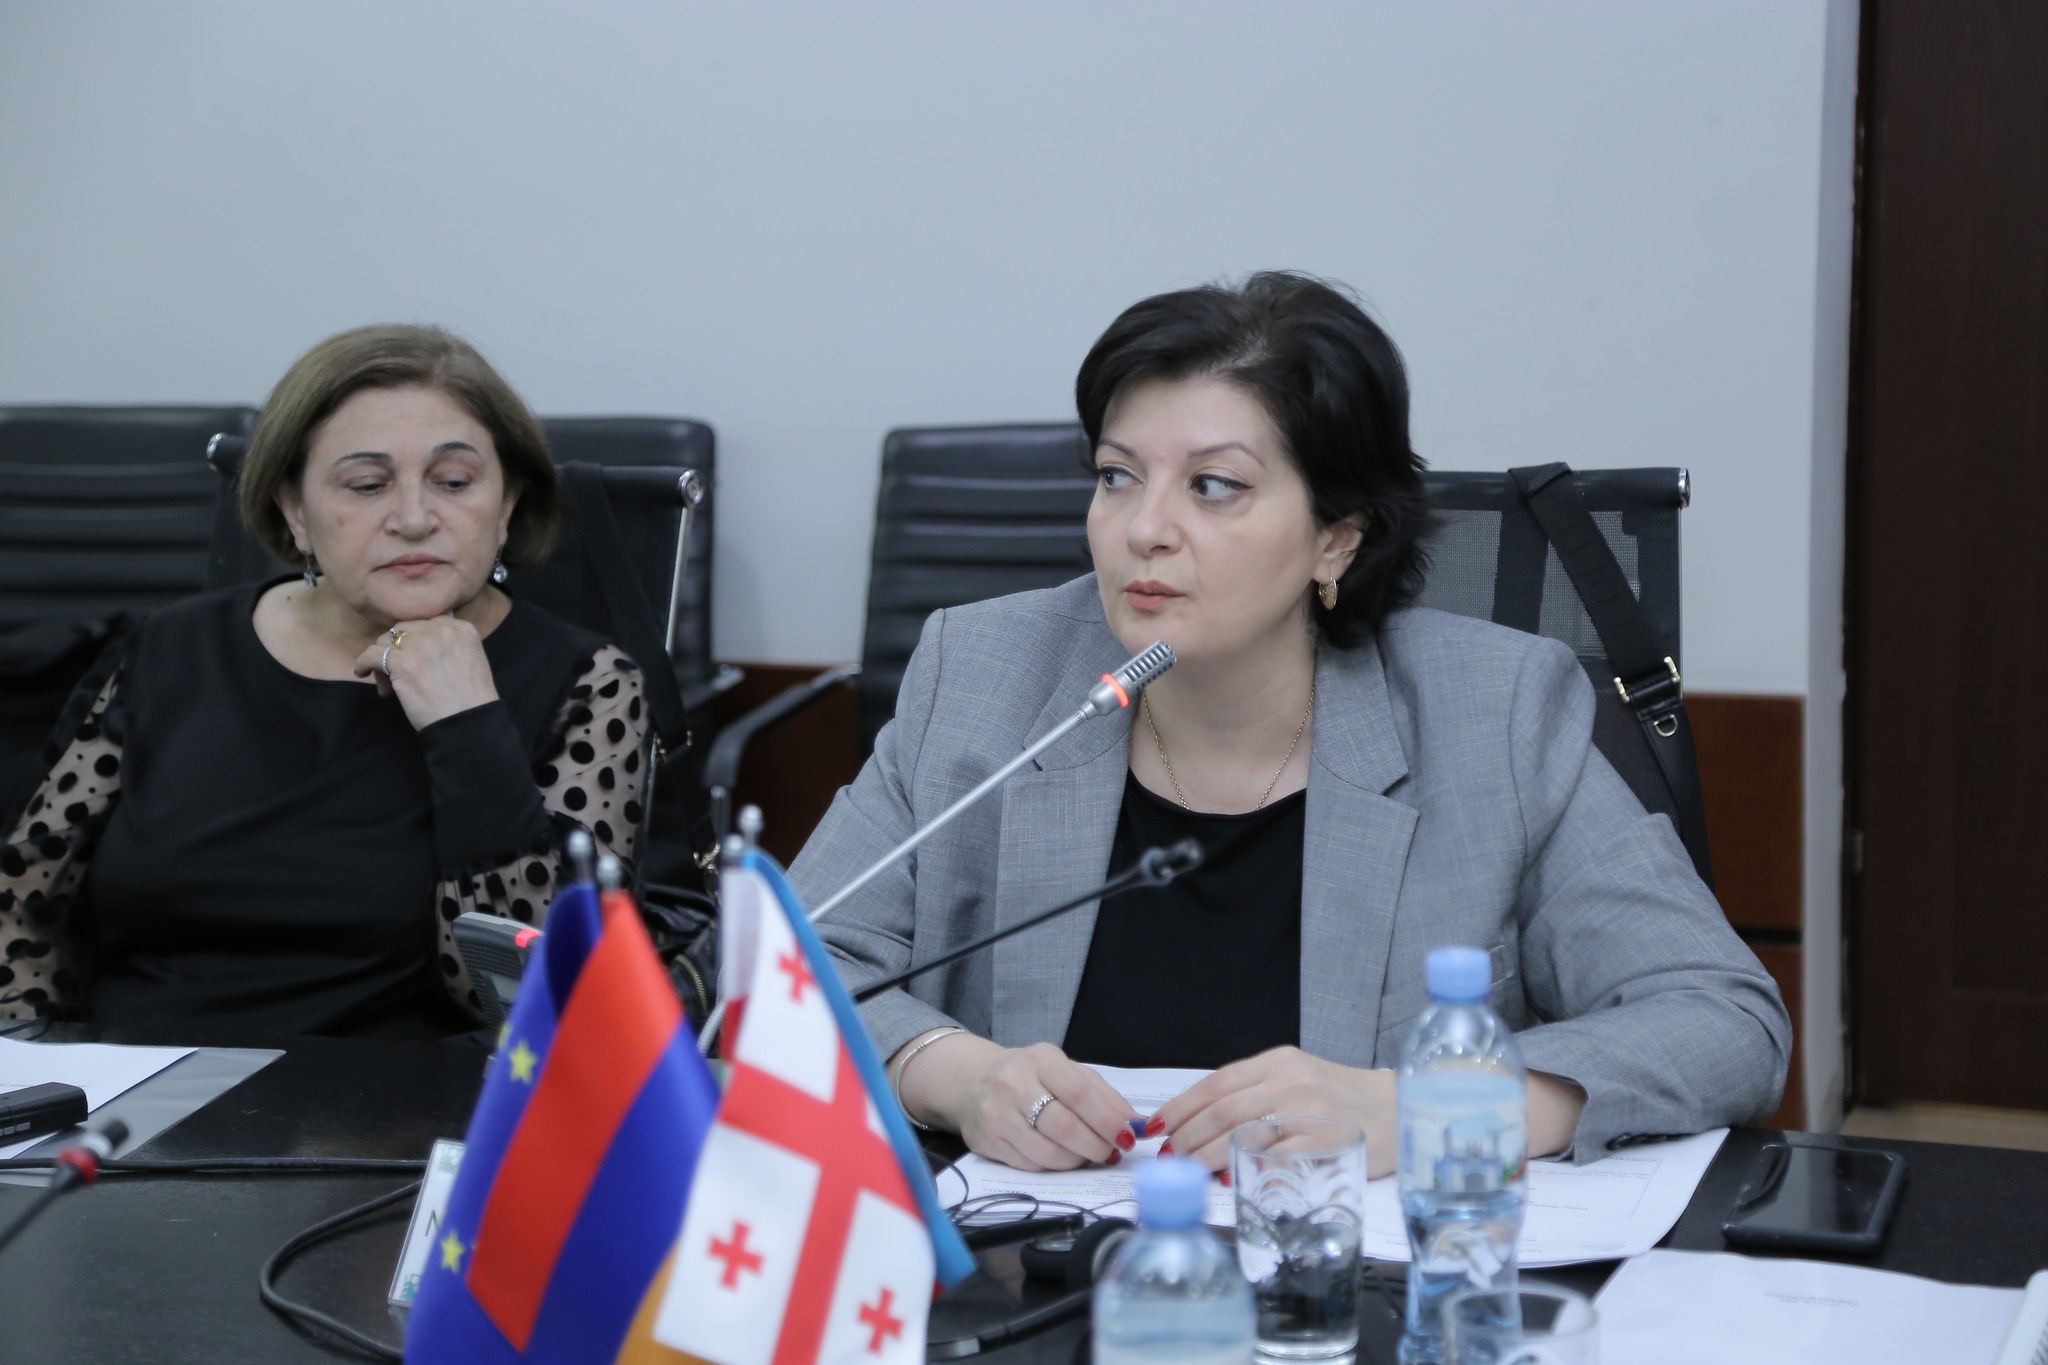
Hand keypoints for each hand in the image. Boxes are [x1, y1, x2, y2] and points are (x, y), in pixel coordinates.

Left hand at [353, 615, 499, 729]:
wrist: (469, 723)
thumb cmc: (471, 700)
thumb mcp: (472, 659)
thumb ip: (451, 643)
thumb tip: (423, 634)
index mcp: (461, 628)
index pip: (424, 624)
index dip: (415, 643)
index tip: (415, 663)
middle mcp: (442, 630)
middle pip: (403, 630)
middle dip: (398, 650)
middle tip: (399, 675)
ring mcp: (421, 644)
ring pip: (385, 640)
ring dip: (383, 660)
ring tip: (388, 684)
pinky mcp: (402, 662)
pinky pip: (372, 654)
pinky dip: (363, 663)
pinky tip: (362, 673)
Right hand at [895, 1033, 1142, 1171]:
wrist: (972, 1081)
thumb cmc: (1030, 1076)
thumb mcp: (1065, 1071)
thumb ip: (1102, 1095)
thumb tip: (1136, 1123)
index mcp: (1040, 1060)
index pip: (1079, 1093)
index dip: (1108, 1120)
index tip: (1127, 1137)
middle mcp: (1014, 1084)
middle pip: (1064, 1126)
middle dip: (1096, 1146)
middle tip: (1112, 1153)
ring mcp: (997, 1114)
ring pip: (1048, 1152)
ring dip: (1078, 1160)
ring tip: (1090, 1156)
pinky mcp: (986, 1141)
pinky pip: (1030, 1164)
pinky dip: (1054, 1167)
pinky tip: (1063, 1158)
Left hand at [1152, 1046, 1398, 1177]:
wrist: (1401, 1109)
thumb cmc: (1343, 1099)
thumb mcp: (1297, 1079)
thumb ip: (1256, 1092)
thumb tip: (1202, 1121)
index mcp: (1278, 1062)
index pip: (1215, 1084)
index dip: (1181, 1107)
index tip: (1157, 1127)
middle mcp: (1290, 1081)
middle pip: (1222, 1110)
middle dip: (1186, 1136)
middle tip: (1168, 1157)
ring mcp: (1308, 1110)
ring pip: (1241, 1131)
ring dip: (1205, 1155)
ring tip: (1187, 1171)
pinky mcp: (1326, 1140)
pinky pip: (1277, 1155)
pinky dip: (1247, 1167)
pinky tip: (1229, 1178)